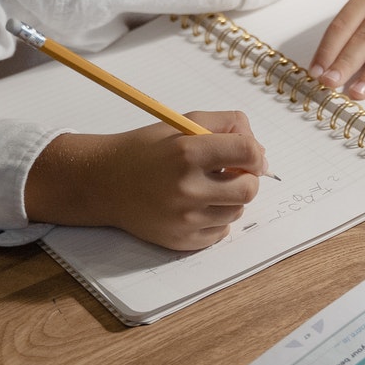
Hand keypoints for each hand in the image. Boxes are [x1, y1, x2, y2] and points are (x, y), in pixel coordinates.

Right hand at [25, 111, 268, 250]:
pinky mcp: (181, 241)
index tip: (251, 156)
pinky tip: (196, 207)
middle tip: (231, 173)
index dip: (256, 154)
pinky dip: (216, 219)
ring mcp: (184, 219)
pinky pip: (221, 232)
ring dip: (230, 199)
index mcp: (187, 152)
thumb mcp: (183, 123)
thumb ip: (226, 125)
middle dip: (247, 179)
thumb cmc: (146, 150)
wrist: (104, 183)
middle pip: (249, 189)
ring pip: (237, 211)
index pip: (248, 152)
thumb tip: (260, 153)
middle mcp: (187, 188)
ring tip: (207, 188)